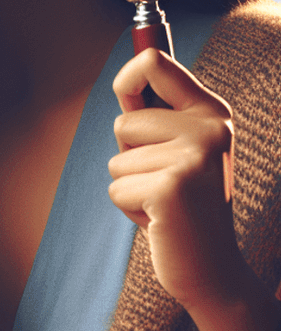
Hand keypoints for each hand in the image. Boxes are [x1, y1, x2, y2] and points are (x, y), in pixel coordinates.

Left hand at [109, 48, 280, 330]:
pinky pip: (116, 188)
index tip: (127, 95)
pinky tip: (162, 219)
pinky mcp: (171, 187)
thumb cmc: (184, 205)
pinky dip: (130, 209)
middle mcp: (209, 128)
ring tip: (166, 202)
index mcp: (211, 112)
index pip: (154, 62)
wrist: (213, 268)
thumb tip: (131, 72)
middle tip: (166, 182)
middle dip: (130, 156)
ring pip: (117, 159)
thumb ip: (156, 115)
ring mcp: (192, 157)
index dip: (127, 77)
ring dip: (131, 185)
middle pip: (123, 121)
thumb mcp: (176, 150)